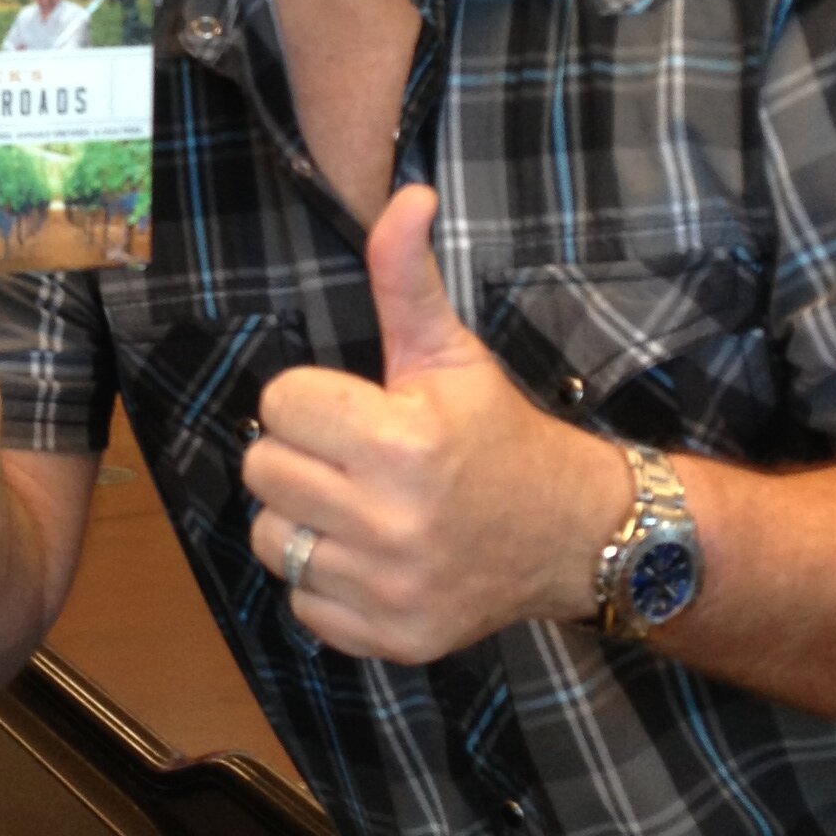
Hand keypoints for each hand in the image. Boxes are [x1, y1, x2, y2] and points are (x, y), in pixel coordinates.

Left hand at [242, 186, 632, 662]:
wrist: (572, 535)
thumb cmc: (497, 434)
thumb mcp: (451, 353)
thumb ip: (407, 278)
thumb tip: (405, 196)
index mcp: (404, 441)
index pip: (280, 404)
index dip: (313, 400)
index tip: (356, 409)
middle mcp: (394, 521)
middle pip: (263, 470)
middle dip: (299, 455)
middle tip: (351, 457)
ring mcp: (391, 588)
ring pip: (273, 539)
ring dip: (303, 520)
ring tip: (356, 506)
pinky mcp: (392, 638)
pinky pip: (303, 604)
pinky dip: (326, 584)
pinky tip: (371, 557)